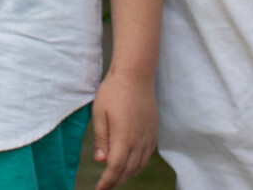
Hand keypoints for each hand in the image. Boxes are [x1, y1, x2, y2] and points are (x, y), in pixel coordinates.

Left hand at [89, 65, 157, 189]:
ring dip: (128, 174)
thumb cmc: (113, 91)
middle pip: (128, 170)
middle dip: (116, 180)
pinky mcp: (153, 130)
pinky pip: (147, 155)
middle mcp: (139, 140)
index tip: (99, 189)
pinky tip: (131, 163)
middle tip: (105, 185)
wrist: (136, 73)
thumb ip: (101, 138)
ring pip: (140, 164)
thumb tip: (100, 160)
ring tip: (116, 177)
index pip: (115, 168)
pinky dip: (138, 164)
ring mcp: (148, 136)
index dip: (107, 182)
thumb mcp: (99, 113)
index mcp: (124, 138)